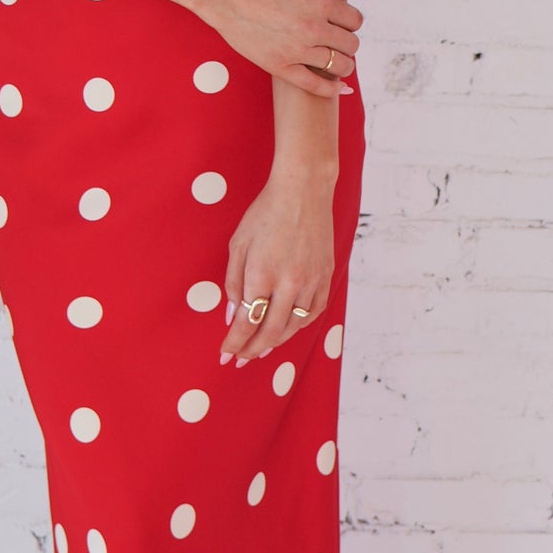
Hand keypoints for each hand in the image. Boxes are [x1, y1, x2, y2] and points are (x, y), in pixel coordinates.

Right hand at [200, 0, 365, 99]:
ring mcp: (297, 50)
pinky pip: (314, 86)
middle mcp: (314, 29)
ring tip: (337, 59)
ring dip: (344, 64)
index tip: (343, 21)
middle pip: (351, 45)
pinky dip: (331, 89)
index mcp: (321, 3)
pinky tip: (339, 88)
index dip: (352, 20)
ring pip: (338, 66)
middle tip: (338, 39)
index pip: (355, 21)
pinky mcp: (280, 67)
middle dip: (348, 41)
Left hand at [218, 170, 336, 367]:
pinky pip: (313, 313)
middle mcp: (289, 283)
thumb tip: (233, 316)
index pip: (247, 322)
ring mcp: (311, 282)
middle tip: (240, 360)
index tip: (225, 355)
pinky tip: (286, 330)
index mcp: (262, 274)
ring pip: (293, 327)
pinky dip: (298, 326)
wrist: (303, 191)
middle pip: (270, 331)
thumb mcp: (238, 245)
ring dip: (275, 342)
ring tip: (260, 349)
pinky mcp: (326, 277)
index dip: (234, 343)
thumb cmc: (265, 214)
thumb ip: (234, 283)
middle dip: (252, 350)